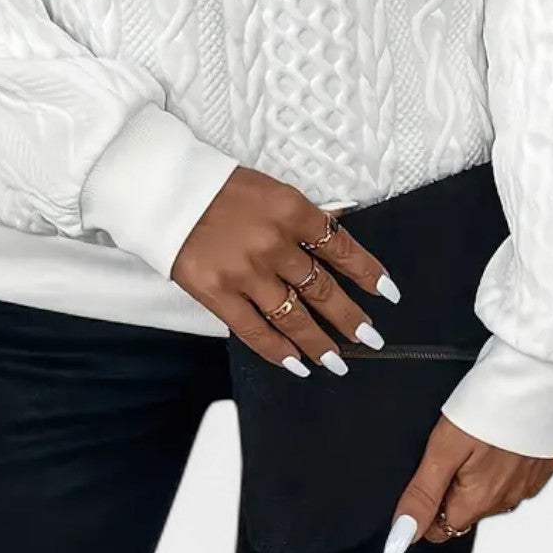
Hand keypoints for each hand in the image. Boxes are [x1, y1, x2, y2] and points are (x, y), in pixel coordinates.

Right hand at [170, 166, 398, 375]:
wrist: (166, 191)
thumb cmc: (220, 188)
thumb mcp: (272, 190)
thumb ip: (305, 216)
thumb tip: (340, 231)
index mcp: (292, 210)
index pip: (342, 247)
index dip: (368, 273)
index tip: (387, 293)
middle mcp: (274, 243)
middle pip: (322, 289)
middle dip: (351, 318)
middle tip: (371, 338)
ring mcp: (246, 271)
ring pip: (294, 317)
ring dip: (319, 343)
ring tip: (337, 360)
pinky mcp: (217, 293)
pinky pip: (254, 330)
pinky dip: (278, 351)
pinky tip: (296, 364)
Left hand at [382, 414, 552, 552]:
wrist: (542, 372)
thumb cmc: (493, 402)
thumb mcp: (444, 446)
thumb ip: (423, 493)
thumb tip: (402, 535)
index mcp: (480, 499)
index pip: (441, 528)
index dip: (425, 504)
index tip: (424, 472)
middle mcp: (508, 498)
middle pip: (465, 507)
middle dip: (450, 484)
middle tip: (448, 444)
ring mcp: (529, 481)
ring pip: (490, 489)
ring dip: (476, 471)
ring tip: (473, 432)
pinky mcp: (542, 463)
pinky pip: (514, 472)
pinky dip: (502, 458)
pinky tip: (496, 431)